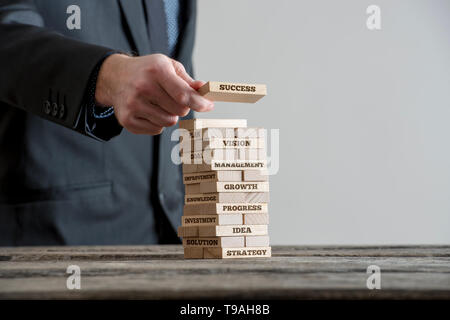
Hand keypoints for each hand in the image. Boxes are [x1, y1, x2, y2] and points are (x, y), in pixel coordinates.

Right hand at [95, 53, 213, 134]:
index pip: (183, 94)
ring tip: (159, 103)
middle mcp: (143, 87)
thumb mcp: (168, 66)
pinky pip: (156, 129)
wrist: (115, 76)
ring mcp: (133, 105)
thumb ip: (188, 81)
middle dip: (183, 106)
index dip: (199, 103)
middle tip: (174, 98)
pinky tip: (149, 110)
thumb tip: (204, 90)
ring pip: (169, 122)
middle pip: (180, 110)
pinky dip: (158, 122)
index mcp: (156, 70)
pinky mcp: (127, 120)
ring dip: (170, 115)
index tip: (208, 106)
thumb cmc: (148, 71)